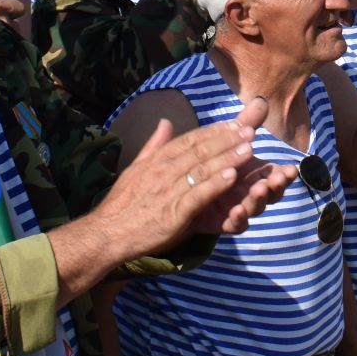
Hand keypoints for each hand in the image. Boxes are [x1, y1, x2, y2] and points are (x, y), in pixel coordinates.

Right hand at [99, 99, 295, 254]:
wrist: (106, 233)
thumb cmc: (123, 204)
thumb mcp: (136, 168)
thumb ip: (154, 145)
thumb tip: (165, 122)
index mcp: (156, 160)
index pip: (189, 139)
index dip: (214, 131)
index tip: (234, 123)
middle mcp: (162, 170)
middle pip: (200, 150)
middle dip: (227, 139)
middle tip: (250, 130)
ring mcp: (168, 191)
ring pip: (202, 169)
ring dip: (227, 158)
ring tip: (248, 149)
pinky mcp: (172, 213)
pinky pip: (197, 195)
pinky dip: (215, 185)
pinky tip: (232, 177)